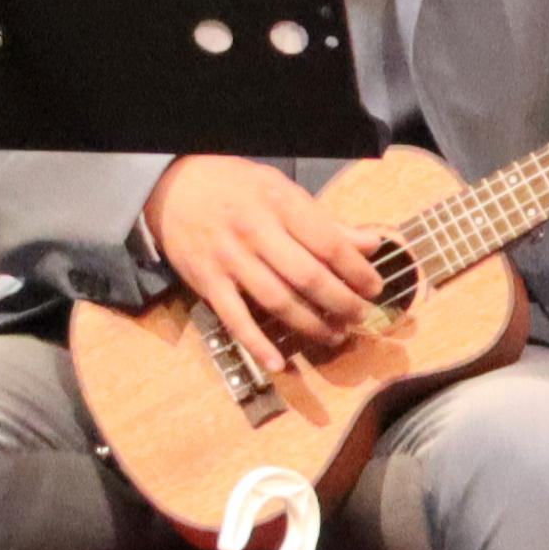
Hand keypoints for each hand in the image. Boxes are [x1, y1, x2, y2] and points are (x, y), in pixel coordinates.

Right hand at [142, 153, 388, 369]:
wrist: (174, 187)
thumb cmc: (237, 188)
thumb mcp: (282, 190)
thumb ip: (326, 221)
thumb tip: (371, 244)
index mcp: (280, 203)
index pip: (328, 243)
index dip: (356, 270)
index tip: (374, 287)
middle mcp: (255, 231)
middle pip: (307, 277)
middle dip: (340, 302)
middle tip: (359, 316)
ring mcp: (229, 259)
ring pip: (277, 301)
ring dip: (310, 324)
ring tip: (335, 335)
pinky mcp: (207, 282)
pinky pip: (235, 319)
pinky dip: (256, 343)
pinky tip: (278, 362)